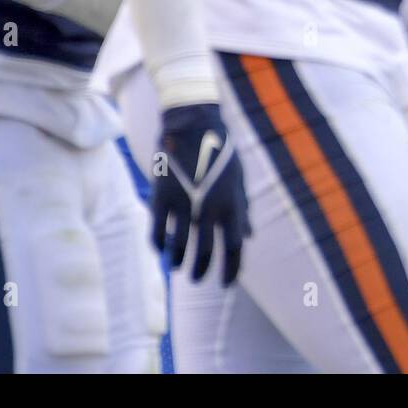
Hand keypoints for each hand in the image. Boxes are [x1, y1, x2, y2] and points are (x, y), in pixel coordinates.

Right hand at [151, 102, 249, 285]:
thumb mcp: (239, 179)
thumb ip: (243, 210)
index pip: (234, 247)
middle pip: (206, 251)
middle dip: (201, 270)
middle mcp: (209, 207)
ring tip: (177, 266)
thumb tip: (250, 235)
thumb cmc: (220, 152)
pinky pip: (157, 230)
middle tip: (197, 278)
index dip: (231, 269)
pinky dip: (158, 244)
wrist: (193, 124)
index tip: (226, 284)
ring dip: (178, 261)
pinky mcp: (162, 196)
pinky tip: (160, 249)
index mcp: (232, 203)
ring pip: (179, 246)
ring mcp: (184, 203)